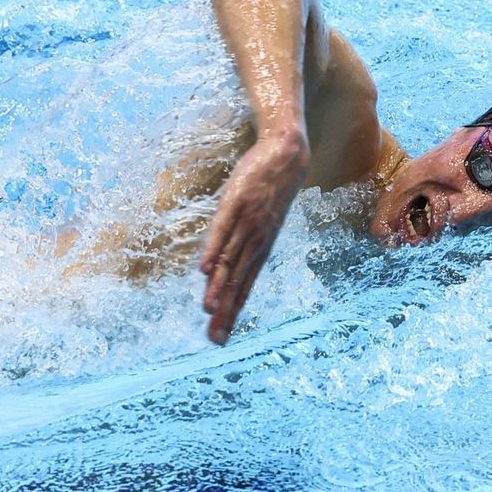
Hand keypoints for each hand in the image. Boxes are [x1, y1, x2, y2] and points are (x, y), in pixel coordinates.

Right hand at [199, 129, 309, 344]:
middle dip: (225, 311)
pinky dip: (212, 250)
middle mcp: (255, 241)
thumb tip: (234, 259)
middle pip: (237, 282)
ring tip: (207, 309)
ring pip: (229, 260)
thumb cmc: (272, 187)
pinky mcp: (234, 204)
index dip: (234, 312)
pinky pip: (221, 231)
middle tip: (214, 338)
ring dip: (219, 286)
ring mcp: (245, 223)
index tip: (222, 337)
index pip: (246, 286)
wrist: (287, 154)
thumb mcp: (264, 219)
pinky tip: (204, 269)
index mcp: (262, 247)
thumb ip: (249, 241)